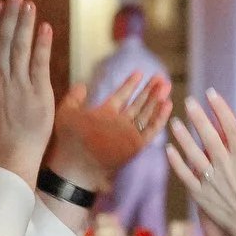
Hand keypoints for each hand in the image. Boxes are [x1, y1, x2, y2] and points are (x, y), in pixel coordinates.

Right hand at [0, 0, 53, 186]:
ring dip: (24, 23)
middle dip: (10, 14)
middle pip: (4, 39)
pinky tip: (45, 28)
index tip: (1, 5)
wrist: (10, 154)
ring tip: (29, 4)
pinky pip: (39, 62)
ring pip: (20, 46)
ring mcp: (18, 84)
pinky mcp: (37, 91)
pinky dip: (41, 44)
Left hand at [46, 73, 172, 191]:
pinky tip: (167, 104)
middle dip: (150, 90)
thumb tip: (82, 85)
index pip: (122, 96)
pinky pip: (151, 129)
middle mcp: (119, 123)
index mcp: (105, 114)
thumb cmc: (68, 140)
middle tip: (161, 76)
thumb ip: (74, 98)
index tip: (139, 72)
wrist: (76, 163)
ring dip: (157, 99)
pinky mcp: (135, 144)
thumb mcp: (67, 113)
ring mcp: (128, 134)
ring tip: (166, 85)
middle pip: (138, 103)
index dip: (131, 84)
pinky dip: (160, 117)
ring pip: (147, 113)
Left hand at [166, 90, 235, 235]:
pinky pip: (184, 175)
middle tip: (188, 101)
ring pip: (192, 152)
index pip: (229, 125)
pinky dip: (176, 161)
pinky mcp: (201, 195)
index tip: (210, 93)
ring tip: (174, 122)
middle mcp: (226, 165)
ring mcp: (211, 180)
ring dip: (182, 136)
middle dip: (197, 115)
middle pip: (208, 134)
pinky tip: (169, 149)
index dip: (219, 107)